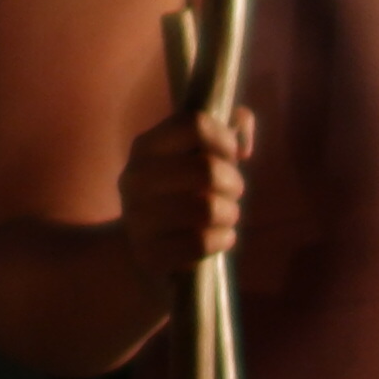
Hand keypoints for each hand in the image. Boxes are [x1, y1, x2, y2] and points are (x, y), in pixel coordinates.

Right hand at [116, 104, 249, 267]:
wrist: (143, 243)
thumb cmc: (183, 188)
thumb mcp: (199, 149)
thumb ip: (233, 124)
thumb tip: (244, 148)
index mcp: (145, 146)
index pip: (195, 124)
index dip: (224, 140)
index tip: (228, 155)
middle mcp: (134, 178)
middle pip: (207, 169)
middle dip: (233, 182)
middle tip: (232, 191)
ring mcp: (137, 217)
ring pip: (207, 209)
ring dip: (230, 213)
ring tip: (227, 215)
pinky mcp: (148, 253)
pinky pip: (200, 242)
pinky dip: (222, 239)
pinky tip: (221, 236)